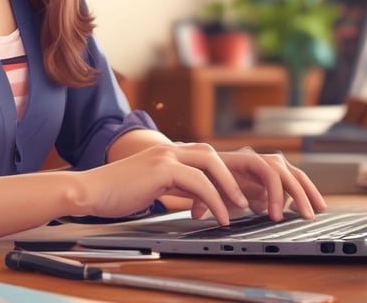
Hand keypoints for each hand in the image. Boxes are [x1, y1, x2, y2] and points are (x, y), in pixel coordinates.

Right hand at [76, 143, 326, 225]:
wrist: (90, 191)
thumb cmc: (122, 194)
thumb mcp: (161, 190)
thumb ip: (185, 190)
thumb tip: (211, 203)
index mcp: (181, 155)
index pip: (226, 161)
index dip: (252, 177)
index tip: (272, 198)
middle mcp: (178, 149)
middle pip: (230, 157)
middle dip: (258, 178)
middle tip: (276, 202)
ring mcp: (169, 155)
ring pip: (214, 162)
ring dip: (235, 187)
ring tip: (249, 209)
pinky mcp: (160, 167)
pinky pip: (197, 181)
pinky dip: (213, 199)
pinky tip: (221, 217)